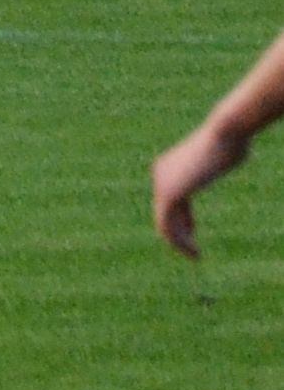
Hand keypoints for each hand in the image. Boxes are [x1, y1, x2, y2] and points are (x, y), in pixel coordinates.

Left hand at [154, 125, 249, 258]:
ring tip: (194, 256)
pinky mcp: (168, 194)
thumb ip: (216, 165)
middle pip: (165, 212)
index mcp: (168, 166)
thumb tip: (230, 155)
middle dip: (179, 233)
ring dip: (178, 243)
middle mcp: (160, 175)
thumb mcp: (220, 158)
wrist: (225, 133)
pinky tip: (194, 252)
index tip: (193, 231)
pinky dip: (178, 241)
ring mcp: (161, 184)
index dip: (182, 219)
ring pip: (164, 223)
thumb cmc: (230, 142)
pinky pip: (167, 225)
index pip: (170, 200)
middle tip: (193, 252)